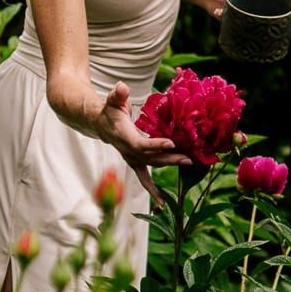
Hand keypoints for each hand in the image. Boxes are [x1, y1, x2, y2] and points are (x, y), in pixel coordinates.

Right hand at [94, 82, 190, 206]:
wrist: (101, 125)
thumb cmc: (110, 111)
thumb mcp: (112, 100)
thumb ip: (116, 94)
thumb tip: (121, 87)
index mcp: (124, 137)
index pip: (141, 144)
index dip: (155, 144)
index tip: (172, 142)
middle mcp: (128, 152)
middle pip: (152, 158)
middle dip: (170, 158)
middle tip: (189, 157)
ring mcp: (132, 160)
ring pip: (154, 165)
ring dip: (171, 165)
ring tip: (190, 163)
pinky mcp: (136, 163)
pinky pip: (145, 180)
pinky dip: (153, 192)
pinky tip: (162, 204)